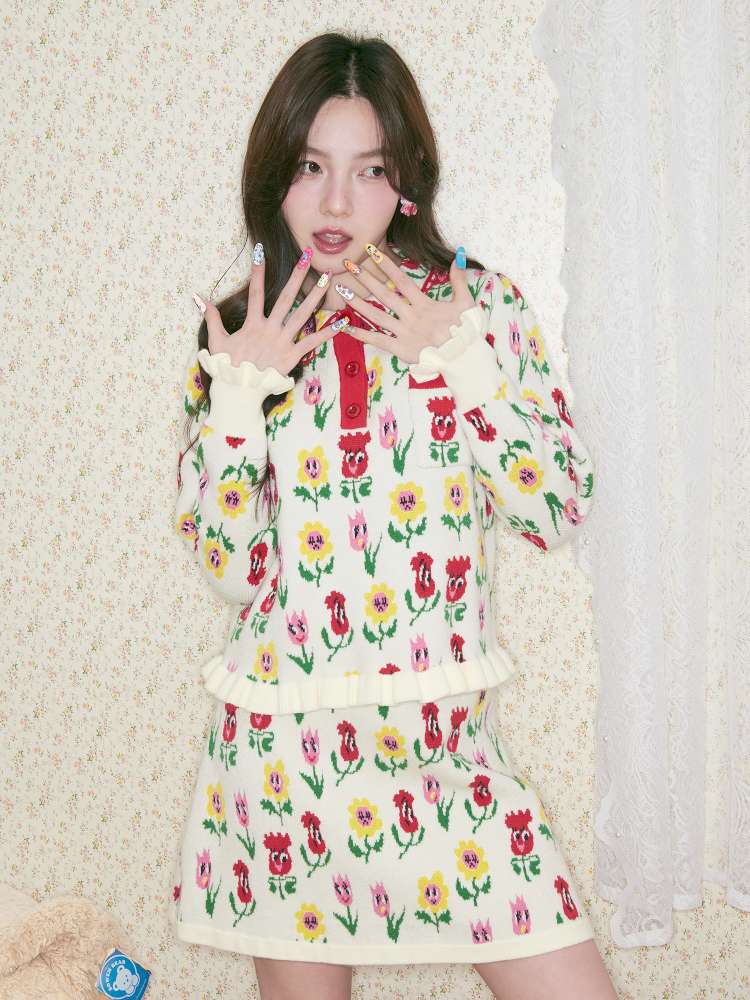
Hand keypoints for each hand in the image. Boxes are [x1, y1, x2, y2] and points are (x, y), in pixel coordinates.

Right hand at [199, 246, 341, 375]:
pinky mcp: (292, 356)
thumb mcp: (216, 340)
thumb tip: (198, 297)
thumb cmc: (226, 367)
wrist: (238, 390)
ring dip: (316, 296)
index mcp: (252, 324)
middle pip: (285, 297)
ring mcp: (282, 342)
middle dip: (297, 276)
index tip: (260, 252)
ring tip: (329, 280)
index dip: (257, 271)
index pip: (255, 292)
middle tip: (308, 256)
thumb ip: (211, 317)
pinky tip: (342, 322)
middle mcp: (269, 329)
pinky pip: (312, 342)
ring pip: (302, 315)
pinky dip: (328, 333)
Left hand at [333, 248, 474, 363]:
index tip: (370, 251)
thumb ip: (458, 280)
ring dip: (357, 302)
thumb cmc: (467, 331)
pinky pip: (378, 341)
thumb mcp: (466, 303)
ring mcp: (404, 334)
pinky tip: (345, 327)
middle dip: (364, 278)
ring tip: (341, 290)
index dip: (385, 264)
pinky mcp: (401, 350)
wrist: (465, 358)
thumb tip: (456, 256)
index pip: (401, 280)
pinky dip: (361, 334)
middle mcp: (411, 317)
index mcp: (425, 304)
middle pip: (384, 294)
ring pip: (376, 316)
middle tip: (347, 264)